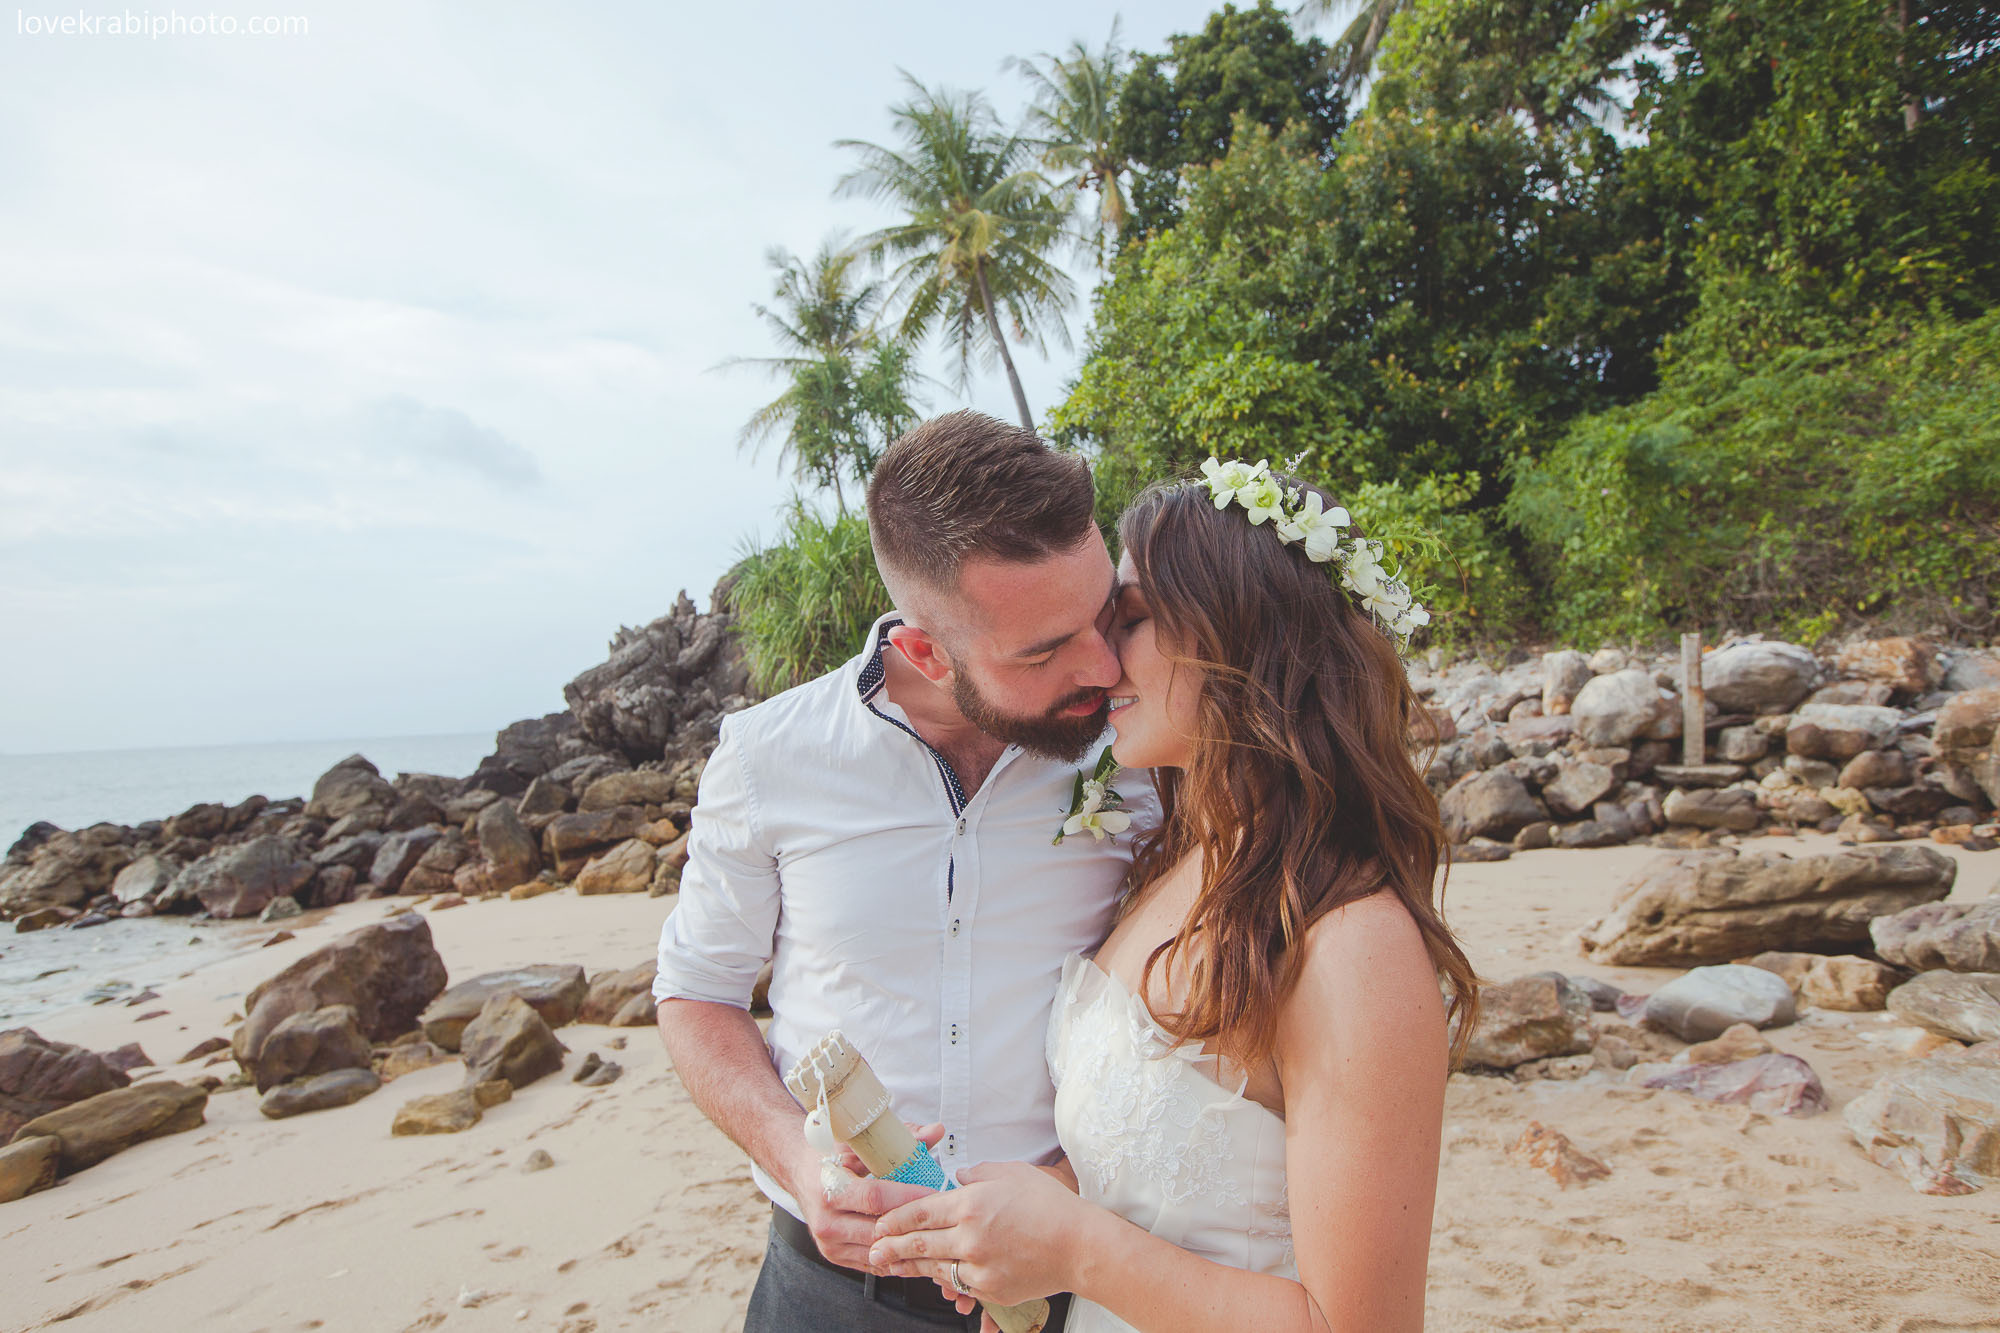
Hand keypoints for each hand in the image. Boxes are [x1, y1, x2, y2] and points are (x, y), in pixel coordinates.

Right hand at [787, 1122, 943, 1273]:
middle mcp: (826, 1221)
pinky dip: (896, 1255)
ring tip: (935, 1231)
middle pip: (879, 1230)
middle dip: (913, 1224)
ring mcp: (830, 1244)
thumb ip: (899, 1138)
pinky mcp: (836, 1256)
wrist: (798, 1171)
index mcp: (829, 1188)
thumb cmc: (830, 1153)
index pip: (874, 1198)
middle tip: (943, 1214)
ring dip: (908, 1244)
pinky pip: (873, 1263)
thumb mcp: (858, 1141)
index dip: (907, 1197)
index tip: (934, 1193)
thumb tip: (936, 1131)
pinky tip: (916, 1243)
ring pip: (879, 1252)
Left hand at [868, 1160, 1086, 1308]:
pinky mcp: (990, 1289)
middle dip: (891, 1246)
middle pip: (919, 1242)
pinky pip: (959, 1284)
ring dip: (911, 1265)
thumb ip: (977, 1174)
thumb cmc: (1049, 1205)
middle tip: (873, 1250)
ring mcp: (979, 1266)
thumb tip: (959, 1179)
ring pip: (934, 1266)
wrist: (1080, 1245)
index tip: (880, 1223)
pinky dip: (944, 1279)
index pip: (920, 1211)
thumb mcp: (1011, 1173)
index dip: (895, 1218)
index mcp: (971, 1203)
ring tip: (893, 1265)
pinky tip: (933, 1276)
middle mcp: (969, 1236)